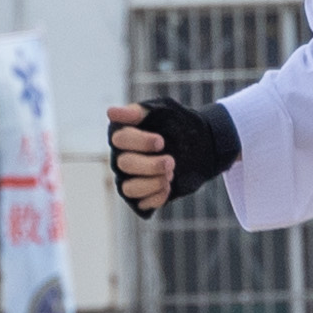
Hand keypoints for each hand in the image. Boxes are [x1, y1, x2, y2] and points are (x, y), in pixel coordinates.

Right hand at [106, 99, 239, 220]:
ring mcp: (130, 178)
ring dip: (151, 183)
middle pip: (124, 164)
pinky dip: (156, 197)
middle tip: (171, 162)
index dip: (141, 142)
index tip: (161, 142)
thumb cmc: (177, 124)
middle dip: (151, 165)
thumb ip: (139, 111)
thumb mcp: (164, 109)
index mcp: (125, 135)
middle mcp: (123, 157)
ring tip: (170, 176)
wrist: (200, 144)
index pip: (120, 139)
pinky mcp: (142, 196)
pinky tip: (169, 187)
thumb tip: (111, 113)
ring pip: (129, 188)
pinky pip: (141, 203)